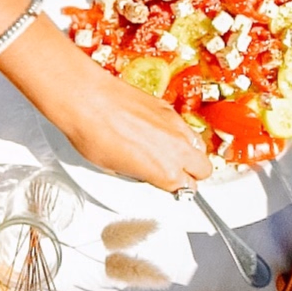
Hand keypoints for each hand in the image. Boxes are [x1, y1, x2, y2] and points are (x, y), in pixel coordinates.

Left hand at [15, 23, 211, 190]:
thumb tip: (141, 174)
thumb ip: (138, 175)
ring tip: (167, 154)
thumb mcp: (113, 170)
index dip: (179, 190)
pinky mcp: (168, 109)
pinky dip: (177, 133)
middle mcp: (177, 149)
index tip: (171, 189)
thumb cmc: (94, 134)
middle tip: (176, 175)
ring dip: (188, 154)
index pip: (188, 189)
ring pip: (198, 146)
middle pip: (204, 170)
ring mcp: (175, 126)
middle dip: (192, 174)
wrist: (87, 100)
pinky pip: (183, 127)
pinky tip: (157, 134)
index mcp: (165, 172)